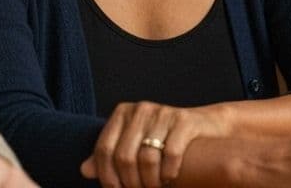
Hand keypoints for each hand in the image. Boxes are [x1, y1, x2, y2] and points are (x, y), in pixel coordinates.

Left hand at [81, 101, 230, 187]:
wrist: (205, 126)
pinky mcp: (185, 121)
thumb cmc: (164, 139)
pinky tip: (169, 179)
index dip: (107, 176)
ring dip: (149, 182)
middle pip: (124, 156)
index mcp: (123, 113)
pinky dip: (168, 173)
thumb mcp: (134, 144)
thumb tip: (85, 170)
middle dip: (130, 182)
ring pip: (147, 158)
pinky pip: (170, 154)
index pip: (104, 149)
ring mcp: (164, 113)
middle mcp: (141, 109)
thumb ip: (110, 155)